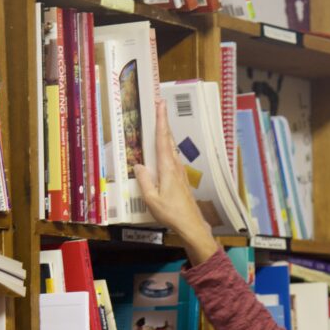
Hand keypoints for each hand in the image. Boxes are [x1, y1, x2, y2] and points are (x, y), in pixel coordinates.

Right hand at [134, 100, 217, 264]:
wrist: (191, 224)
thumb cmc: (171, 213)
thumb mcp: (152, 200)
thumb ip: (144, 181)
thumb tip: (138, 165)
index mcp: (167, 168)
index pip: (162, 139)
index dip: (161, 121)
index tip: (160, 105)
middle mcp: (175, 166)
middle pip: (168, 140)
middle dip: (164, 122)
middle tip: (159, 106)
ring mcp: (179, 172)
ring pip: (171, 148)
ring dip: (165, 134)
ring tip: (159, 123)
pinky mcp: (180, 178)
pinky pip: (171, 158)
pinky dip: (166, 148)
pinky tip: (162, 150)